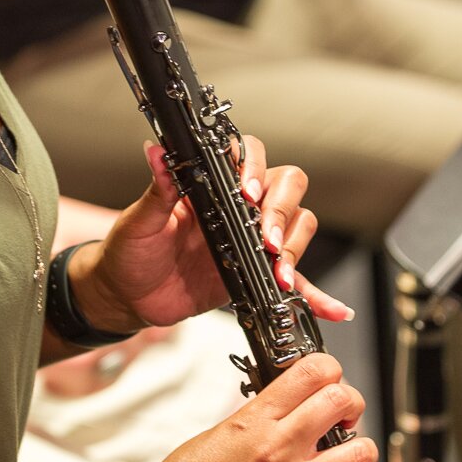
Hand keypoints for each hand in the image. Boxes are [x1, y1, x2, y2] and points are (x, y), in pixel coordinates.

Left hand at [73, 135, 352, 331]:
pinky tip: (332, 310)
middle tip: (266, 239)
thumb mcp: (140, 220)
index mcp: (212, 188)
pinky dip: (316, 295)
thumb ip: (157, 188)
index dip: (256, 171)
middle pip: (286, 187)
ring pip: (298, 226)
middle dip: (282, 210)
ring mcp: (252, 241)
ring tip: (279, 273)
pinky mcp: (257, 275)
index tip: (248, 196)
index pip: (249, 158)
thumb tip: (157, 151)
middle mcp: (239, 208)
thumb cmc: (130, 251)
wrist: (129, 295)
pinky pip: (296, 281)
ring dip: (295, 248)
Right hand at [129, 352, 399, 461]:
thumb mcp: (216, 431)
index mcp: (256, 420)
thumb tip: (288, 405)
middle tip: (339, 413)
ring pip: (361, 454)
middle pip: (343, 402)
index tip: (326, 376)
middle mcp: (281, 452)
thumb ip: (258, 417)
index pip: (313, 372)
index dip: (328, 367)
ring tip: (346, 454)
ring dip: (360, 449)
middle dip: (348, 401)